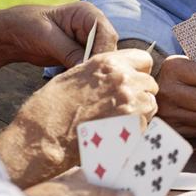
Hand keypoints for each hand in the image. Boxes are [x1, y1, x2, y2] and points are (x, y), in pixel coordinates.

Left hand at [0, 2, 117, 75]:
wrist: (12, 34)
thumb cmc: (27, 26)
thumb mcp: (47, 37)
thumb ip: (69, 52)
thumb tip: (87, 68)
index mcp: (87, 13)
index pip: (107, 34)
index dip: (102, 52)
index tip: (92, 69)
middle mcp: (92, 27)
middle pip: (107, 48)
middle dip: (99, 64)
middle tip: (89, 82)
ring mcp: (88, 42)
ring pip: (101, 60)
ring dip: (92, 72)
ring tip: (83, 85)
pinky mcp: (81, 55)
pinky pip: (90, 66)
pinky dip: (85, 75)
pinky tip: (79, 84)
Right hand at [0, 49, 157, 187]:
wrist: (43, 137)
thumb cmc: (51, 108)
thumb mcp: (75, 76)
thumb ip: (102, 73)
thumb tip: (117, 74)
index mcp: (108, 62)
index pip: (144, 59)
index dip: (139, 71)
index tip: (132, 81)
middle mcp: (123, 78)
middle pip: (150, 83)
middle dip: (140, 93)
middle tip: (122, 106)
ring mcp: (131, 102)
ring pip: (151, 104)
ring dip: (140, 112)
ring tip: (117, 121)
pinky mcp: (134, 126)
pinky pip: (146, 125)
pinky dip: (135, 129)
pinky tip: (116, 133)